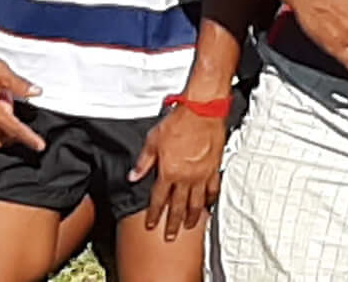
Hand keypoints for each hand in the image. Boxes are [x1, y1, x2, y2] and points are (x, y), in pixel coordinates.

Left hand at [131, 99, 231, 237]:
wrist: (203, 111)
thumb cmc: (179, 122)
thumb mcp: (153, 140)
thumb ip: (144, 162)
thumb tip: (134, 176)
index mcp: (169, 172)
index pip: (159, 200)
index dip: (154, 214)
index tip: (151, 225)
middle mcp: (186, 178)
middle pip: (178, 207)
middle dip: (173, 224)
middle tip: (171, 236)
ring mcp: (202, 175)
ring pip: (197, 203)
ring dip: (192, 217)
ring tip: (189, 226)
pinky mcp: (214, 168)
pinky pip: (213, 189)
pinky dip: (210, 200)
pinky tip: (208, 205)